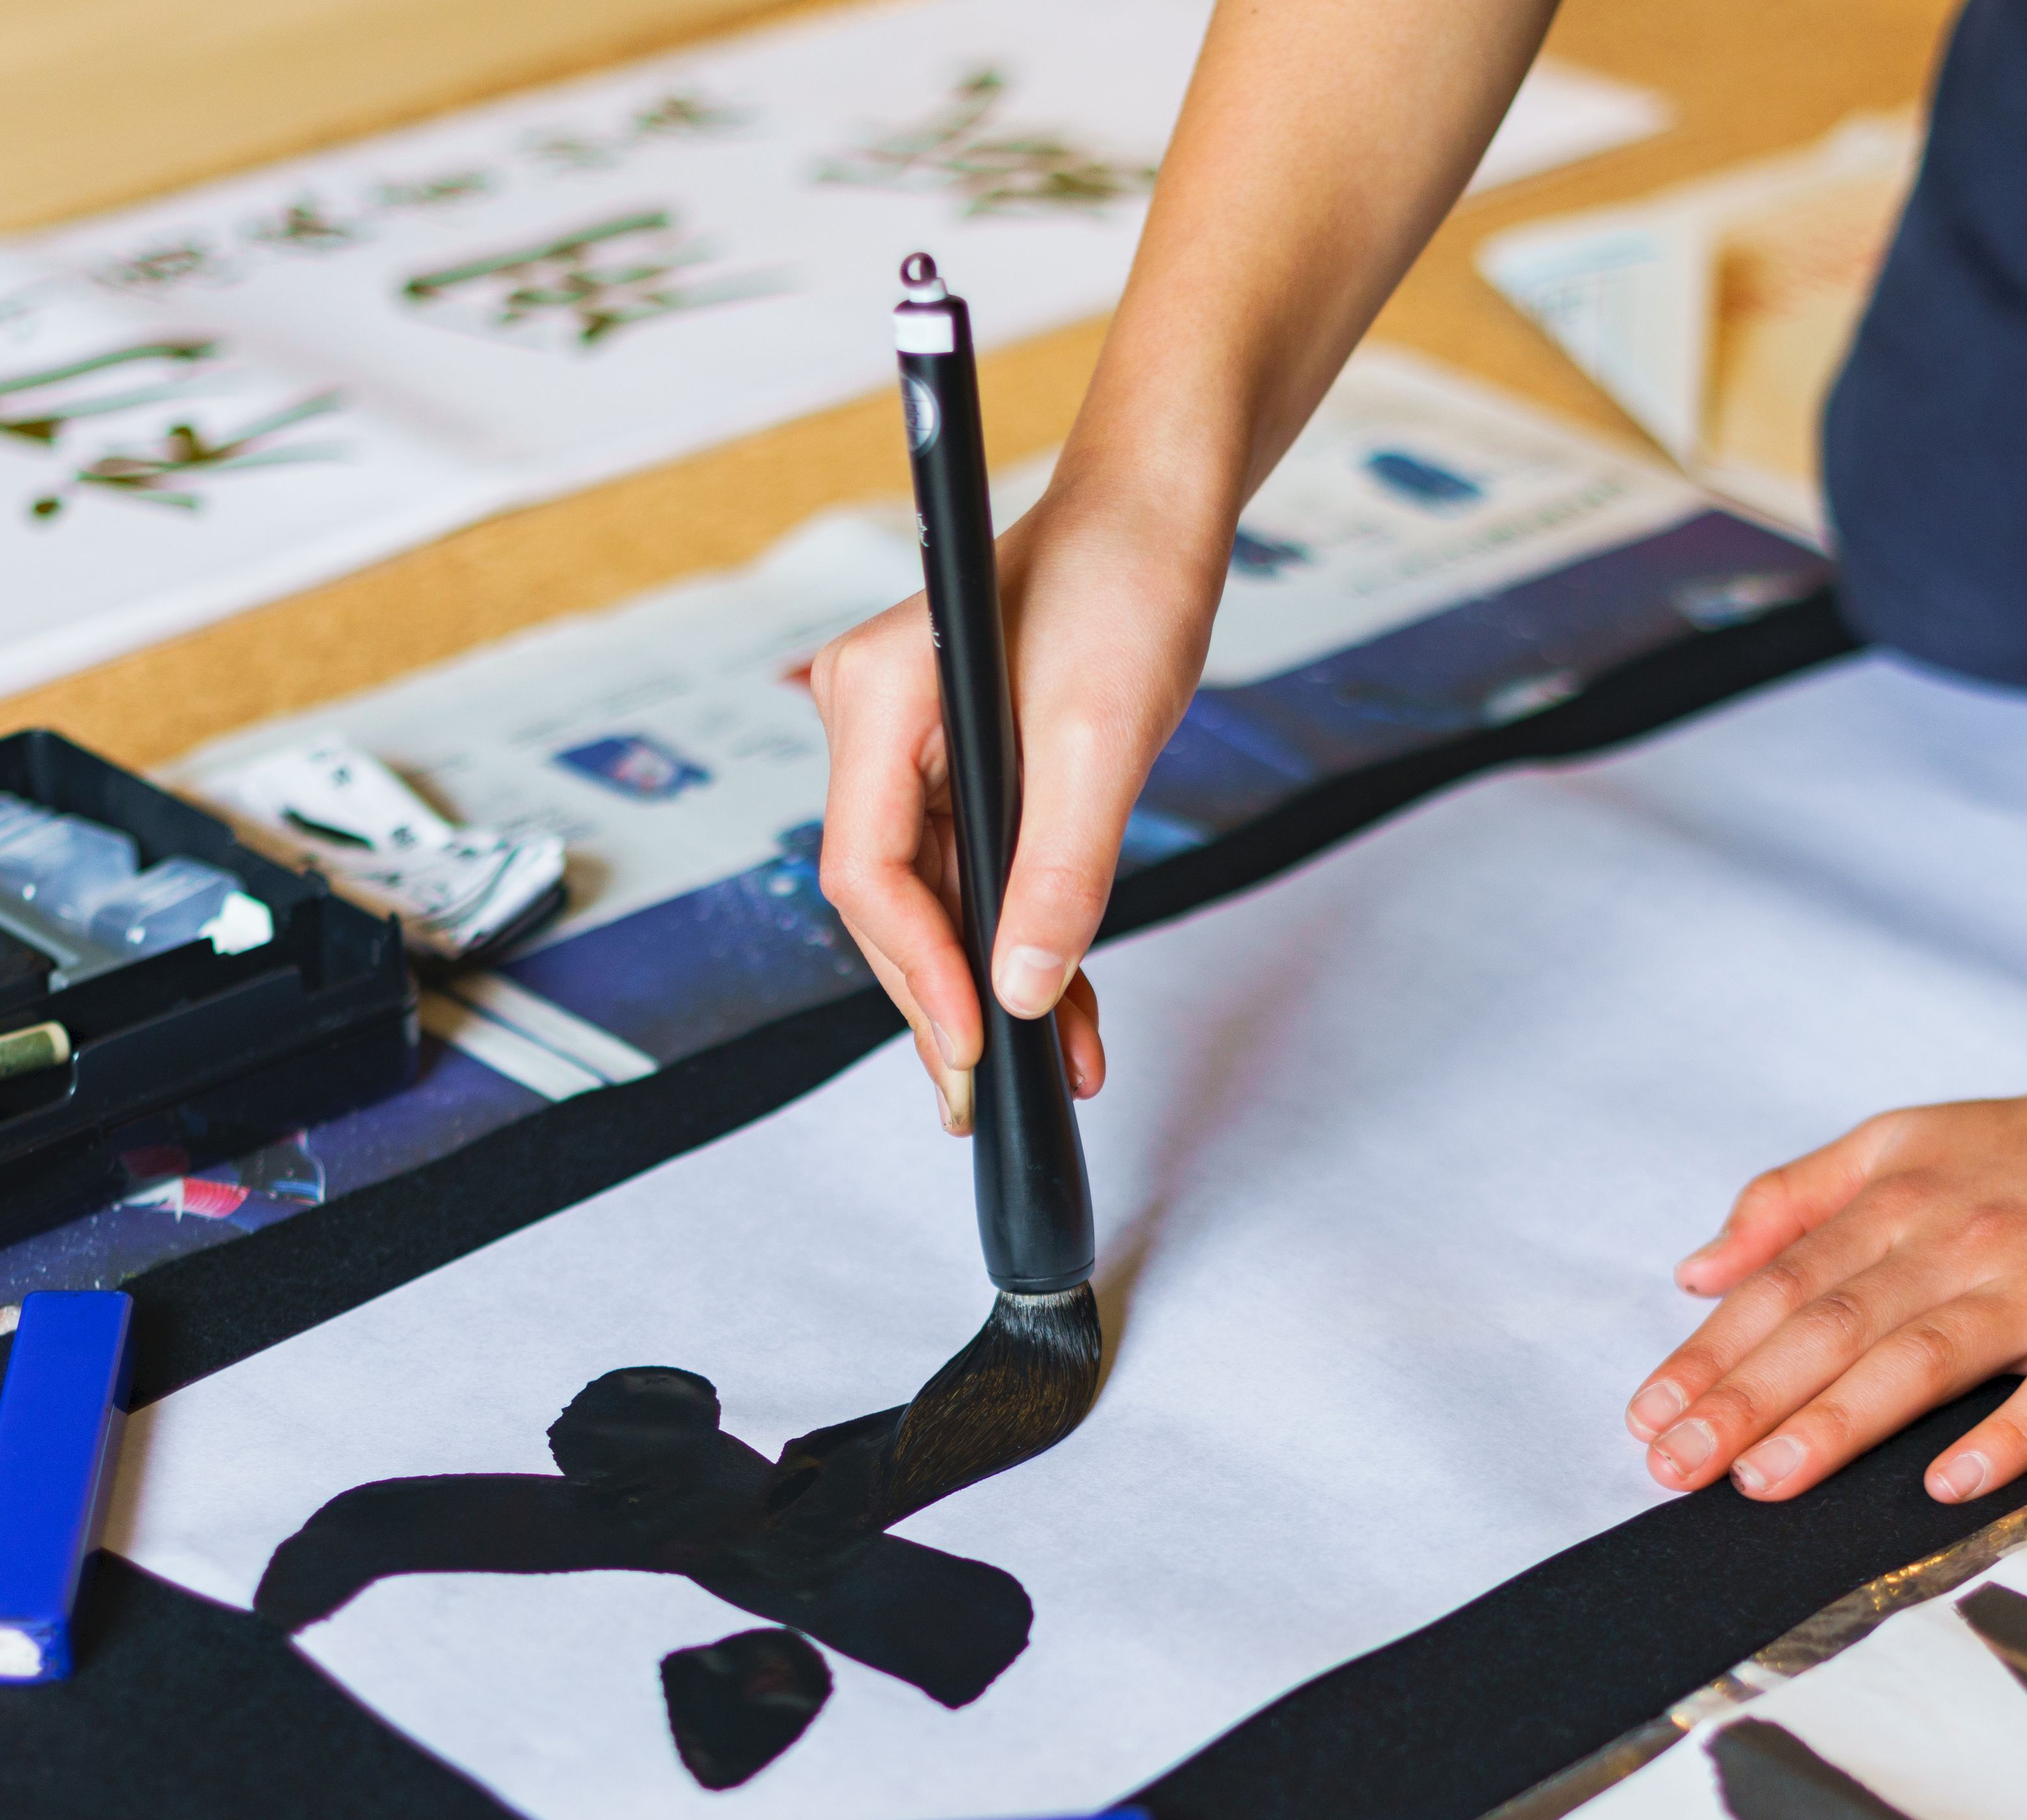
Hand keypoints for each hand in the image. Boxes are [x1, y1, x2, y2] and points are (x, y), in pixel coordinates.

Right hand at [809, 473, 1226, 1130]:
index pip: (865, 870)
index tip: (976, 1043)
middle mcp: (872, 724)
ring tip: (1054, 1071)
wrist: (1161, 514)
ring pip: (936, 900)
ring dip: (994, 986)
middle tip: (988, 1098)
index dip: (917, 970)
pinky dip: (1020, 939)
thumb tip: (1023, 992)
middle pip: (889, 900)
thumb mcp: (1103, 737)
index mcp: (878, 699)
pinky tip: (1063, 1013)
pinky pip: (976, 873)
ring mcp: (910, 747)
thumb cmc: (1127, 583)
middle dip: (947, 1001)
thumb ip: (1059, 870)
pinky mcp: (961, 765)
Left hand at [1625, 1062, 2026, 1506]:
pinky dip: (2009, 1432)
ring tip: (1767, 1478)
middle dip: (1748, 1399)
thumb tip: (1696, 1269)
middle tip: (1676, 1467)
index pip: (1787, 1285)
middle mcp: (1961, 1242)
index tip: (1647, 1417)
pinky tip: (1951, 1482)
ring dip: (1843, 1420)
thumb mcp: (1902, 1142)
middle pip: (1838, 1326)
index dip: (1713, 1353)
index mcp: (1900, 1200)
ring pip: (1928, 1357)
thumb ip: (1796, 1200)